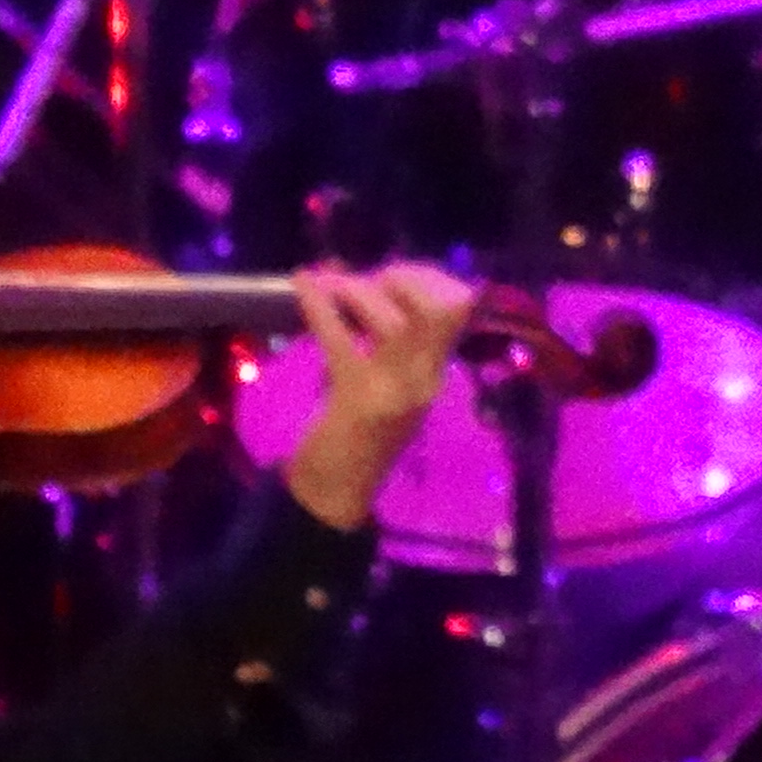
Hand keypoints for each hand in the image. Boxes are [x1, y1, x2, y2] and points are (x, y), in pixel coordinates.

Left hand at [277, 260, 479, 531]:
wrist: (335, 492)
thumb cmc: (355, 431)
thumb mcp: (379, 378)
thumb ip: (372, 332)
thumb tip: (339, 268)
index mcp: (434, 374)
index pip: (458, 310)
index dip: (428, 278)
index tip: (392, 272)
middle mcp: (425, 381)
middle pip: (437, 311)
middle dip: (402, 278)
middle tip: (366, 278)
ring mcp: (394, 392)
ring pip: (394, 324)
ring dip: (360, 292)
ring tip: (332, 285)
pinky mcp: (356, 400)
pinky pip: (341, 342)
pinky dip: (320, 307)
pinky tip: (303, 285)